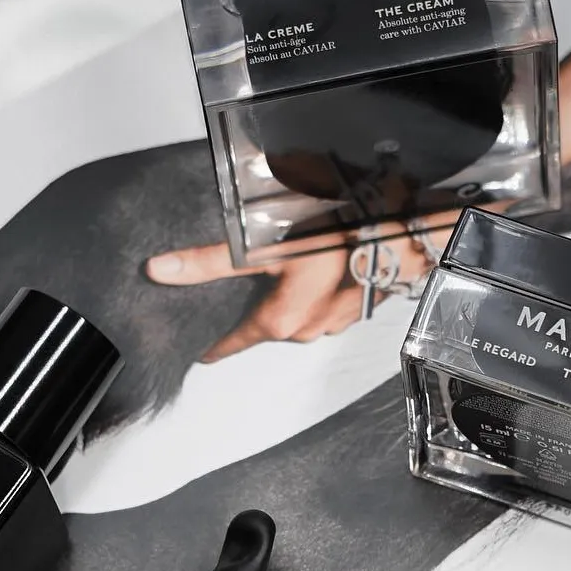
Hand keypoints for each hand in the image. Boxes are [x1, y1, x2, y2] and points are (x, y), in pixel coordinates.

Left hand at [145, 231, 441, 362]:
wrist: (408, 217)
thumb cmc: (341, 227)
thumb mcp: (264, 241)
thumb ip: (212, 259)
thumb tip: (162, 271)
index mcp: (287, 318)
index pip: (239, 340)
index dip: (217, 344)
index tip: (203, 353)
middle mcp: (315, 325)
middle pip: (273, 327)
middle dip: (253, 318)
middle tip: (234, 306)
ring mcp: (344, 313)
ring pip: (305, 316)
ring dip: (289, 300)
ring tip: (277, 280)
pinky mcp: (366, 297)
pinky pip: (331, 303)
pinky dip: (318, 288)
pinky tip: (317, 264)